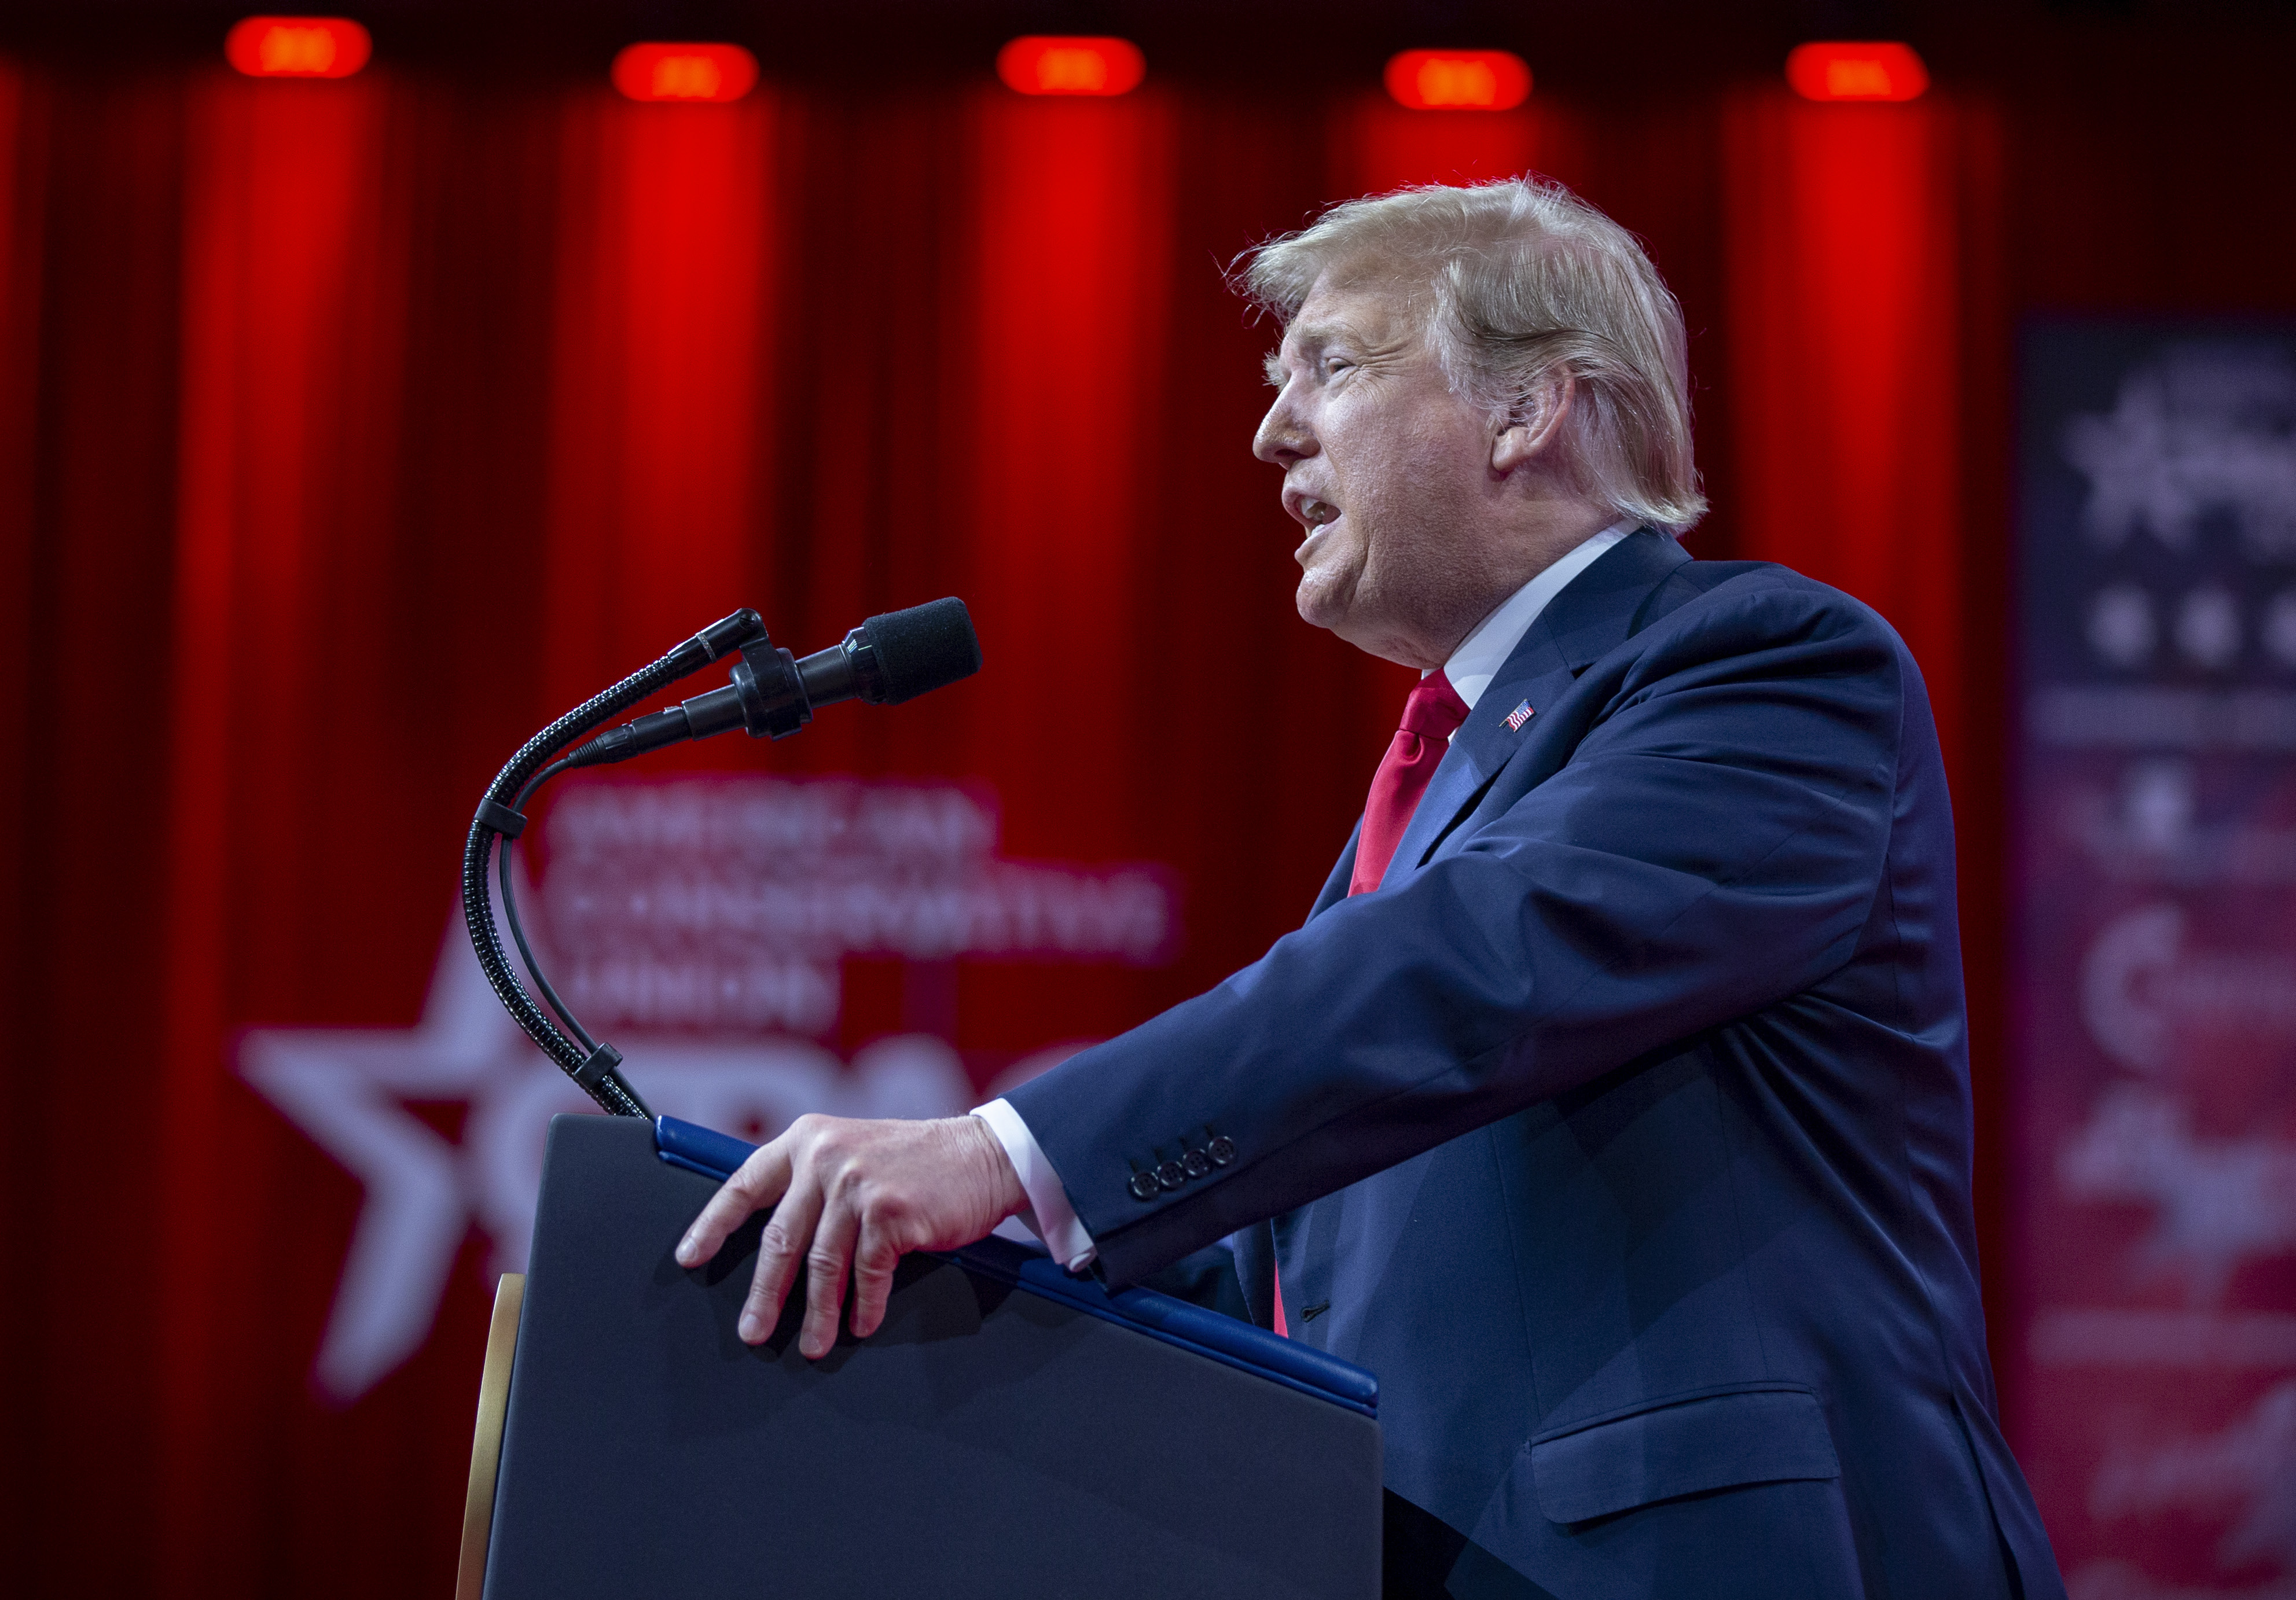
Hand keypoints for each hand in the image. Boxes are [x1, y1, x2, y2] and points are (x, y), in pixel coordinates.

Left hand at [675, 1114, 1027, 1358]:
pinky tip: (861, 1324)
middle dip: (763, 1292)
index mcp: (807, 1139)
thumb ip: (814, 1180)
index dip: (712, 1224)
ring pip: (821, 1263)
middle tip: (751, 1331)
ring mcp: (856, 1183)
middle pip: (779, 1237)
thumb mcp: (853, 1151)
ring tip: (812, 1345)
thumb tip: (777, 1236)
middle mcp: (825, 1157)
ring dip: (816, 1313)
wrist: (984, 1154)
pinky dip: (863, 1306)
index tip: (690, 1257)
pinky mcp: (889, 1212)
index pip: (743, 1183)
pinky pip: (866, 1273)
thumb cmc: (919, 1161)